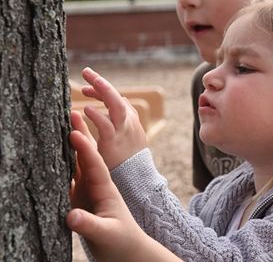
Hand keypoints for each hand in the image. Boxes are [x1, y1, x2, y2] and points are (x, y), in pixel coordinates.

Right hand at [67, 130, 145, 260]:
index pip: (95, 164)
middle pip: (87, 156)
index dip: (85, 149)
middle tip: (72, 113)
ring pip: (79, 163)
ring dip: (73, 145)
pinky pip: (72, 178)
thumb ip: (90, 225)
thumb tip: (71, 216)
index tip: (74, 132)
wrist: (127, 249)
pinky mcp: (83, 198)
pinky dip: (64, 164)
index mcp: (106, 188)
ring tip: (65, 125)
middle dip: (80, 136)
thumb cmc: (120, 241)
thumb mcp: (106, 234)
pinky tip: (56, 154)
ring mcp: (90, 190)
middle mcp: (98, 184)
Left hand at [80, 67, 146, 169]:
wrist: (136, 178)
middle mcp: (128, 121)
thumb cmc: (127, 158)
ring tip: (89, 80)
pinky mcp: (114, 141)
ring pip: (115, 104)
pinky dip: (97, 115)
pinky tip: (86, 109)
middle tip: (86, 71)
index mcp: (130, 119)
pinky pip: (106, 125)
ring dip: (103, 90)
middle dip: (101, 82)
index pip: (116, 98)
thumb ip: (120, 119)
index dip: (101, 90)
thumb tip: (116, 102)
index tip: (86, 89)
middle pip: (116, 96)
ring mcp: (122, 130)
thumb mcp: (127, 134)